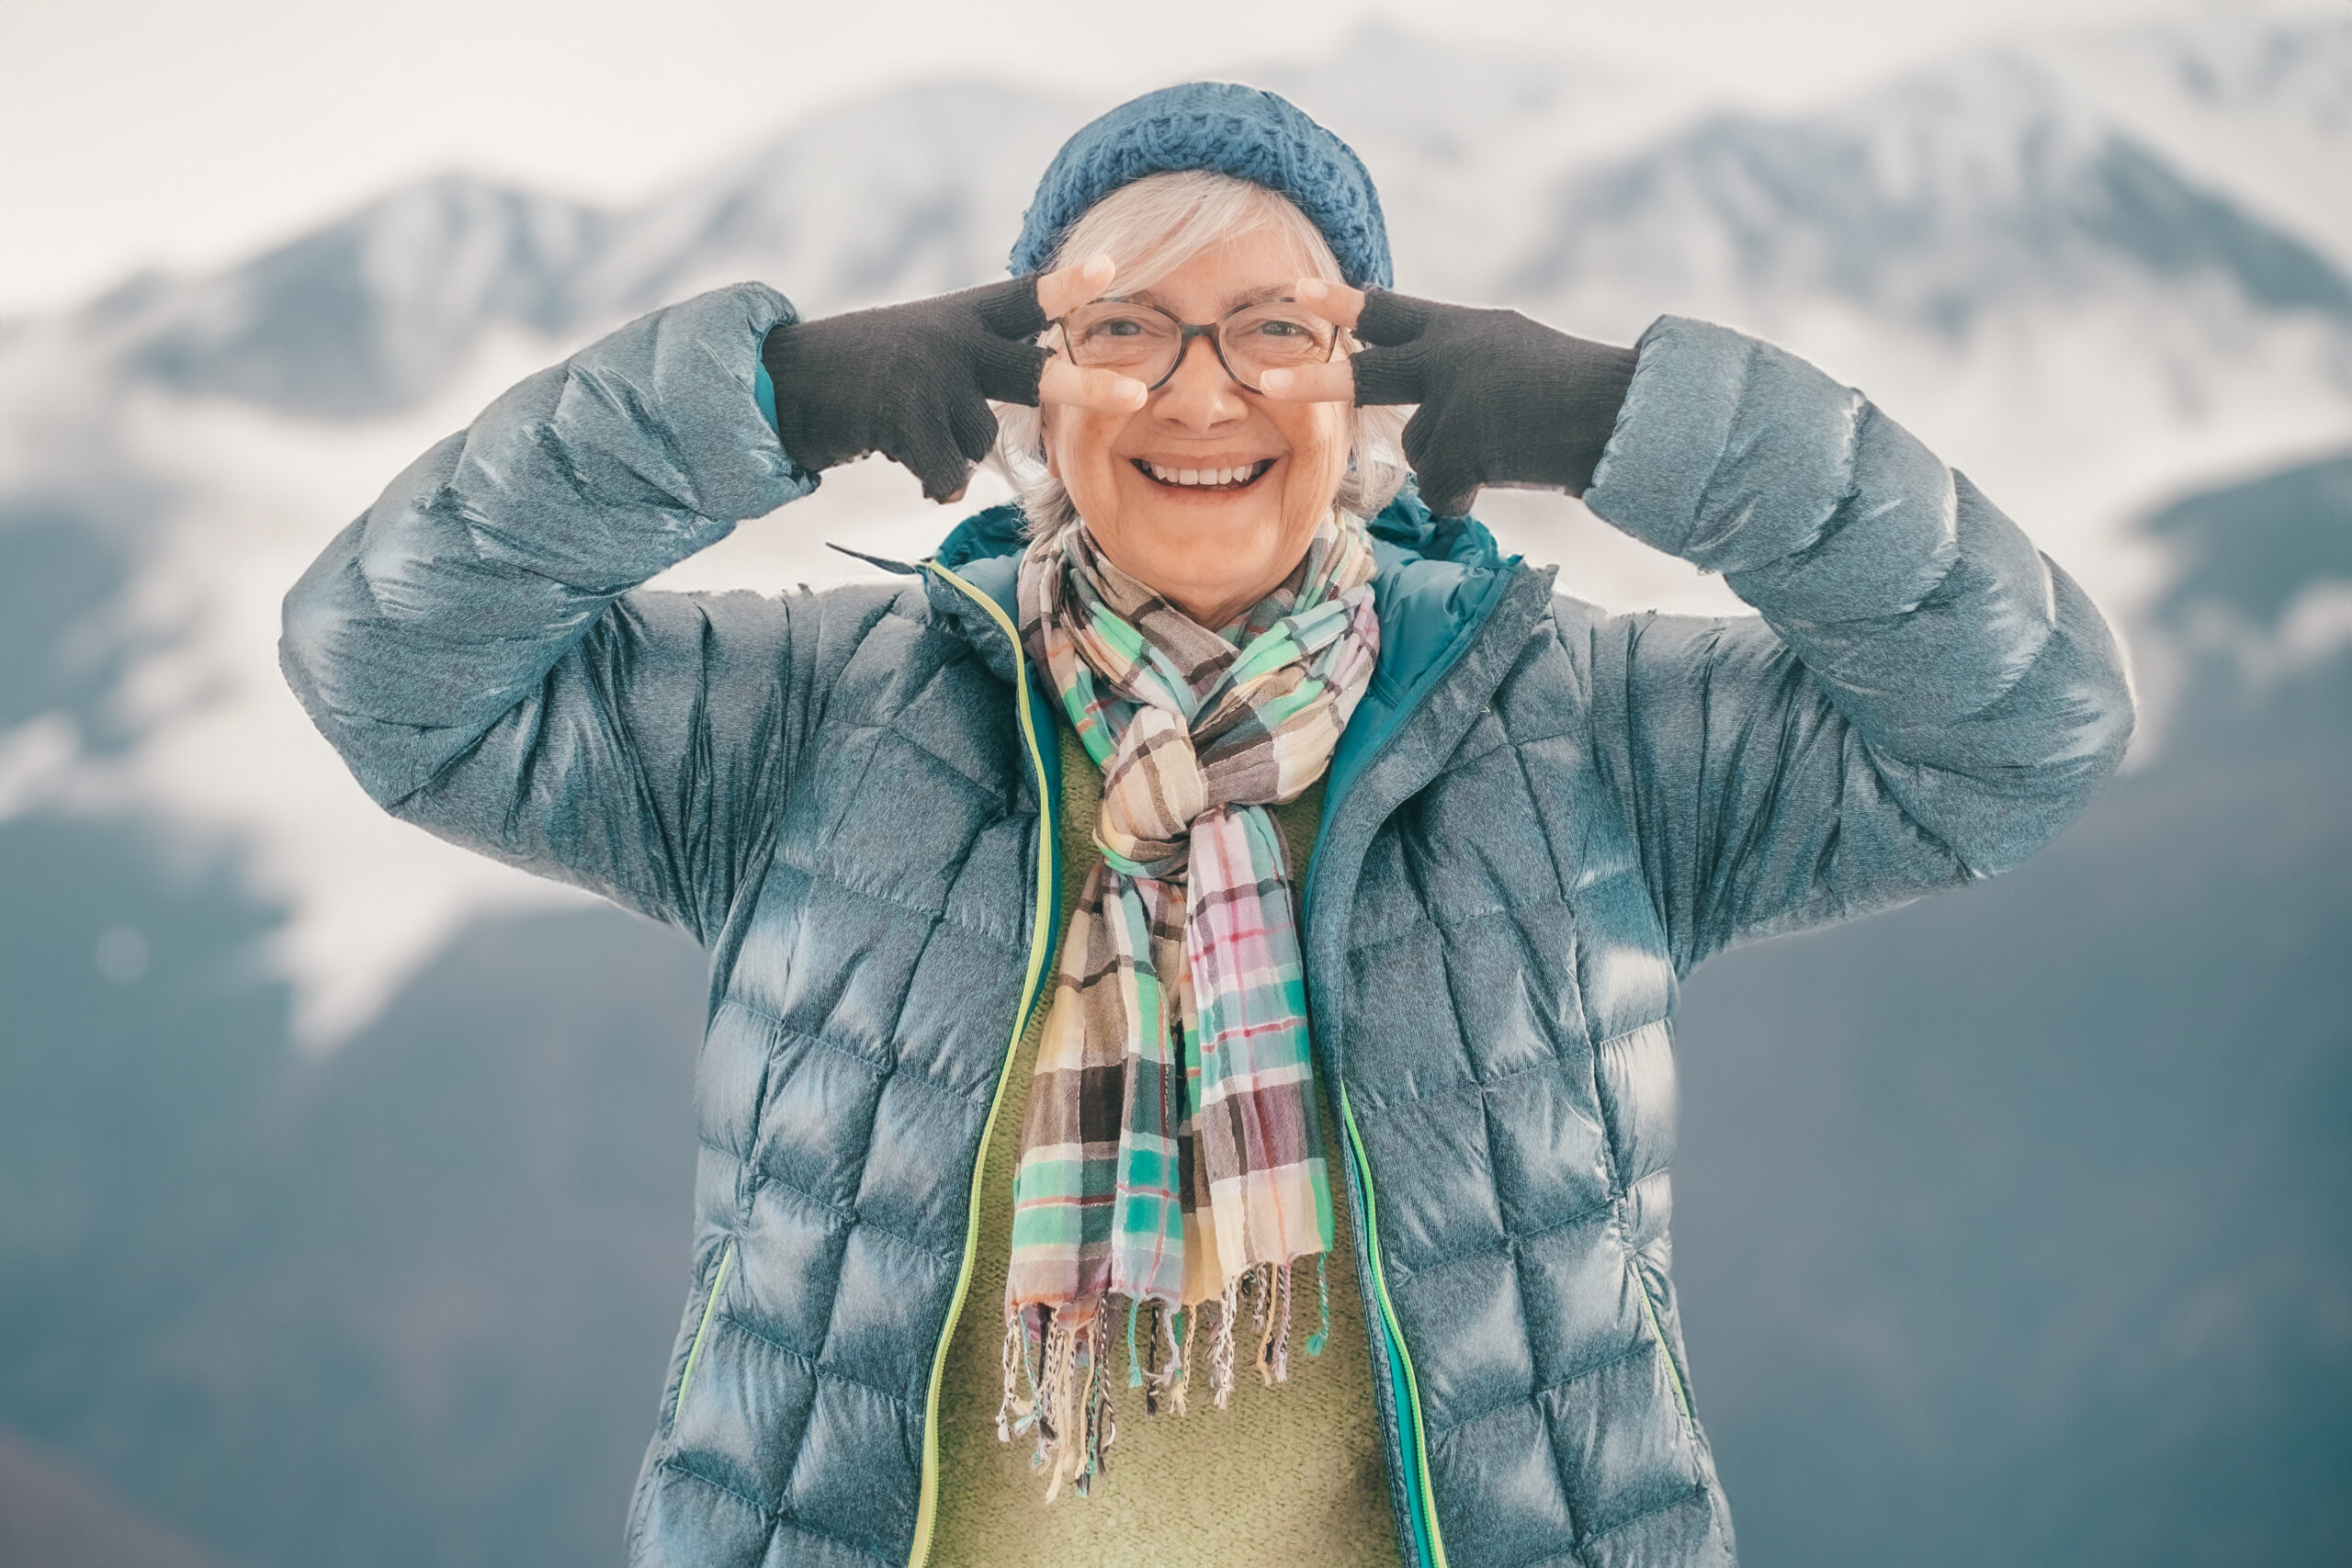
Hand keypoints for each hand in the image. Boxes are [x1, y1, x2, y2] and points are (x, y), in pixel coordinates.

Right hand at [761, 256, 1143, 502]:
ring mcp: (930, 378)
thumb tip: (1038, 396)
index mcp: (965, 316)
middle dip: (1085, 388)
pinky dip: (933, 479)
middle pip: (1034, 375)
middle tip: (1136, 395)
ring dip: (950, 449)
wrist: (790, 382)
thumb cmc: (869, 369)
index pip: (1025, 298)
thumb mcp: (928, 343)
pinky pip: (948, 471)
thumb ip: (981, 358)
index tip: (1111, 266)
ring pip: (979, 441)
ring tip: (909, 427)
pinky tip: (903, 456)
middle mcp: (953, 341)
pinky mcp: (904, 415)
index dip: (1068, 285)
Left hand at [1259, 279, 1636, 516]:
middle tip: (1267, 378)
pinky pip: (1440, 488)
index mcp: (1463, 328)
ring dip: (1453, 465)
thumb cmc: (1576, 392)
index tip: (1295, 291)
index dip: (1342, 304)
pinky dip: (1465, 496)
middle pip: (1368, 373)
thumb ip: (1459, 363)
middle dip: (1314, 379)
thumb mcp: (1512, 354)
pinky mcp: (1465, 442)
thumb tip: (1418, 401)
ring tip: (1506, 450)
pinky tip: (1501, 478)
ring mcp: (1455, 398)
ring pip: (1421, 449)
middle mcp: (1452, 355)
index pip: (1391, 311)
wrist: (1622, 415)